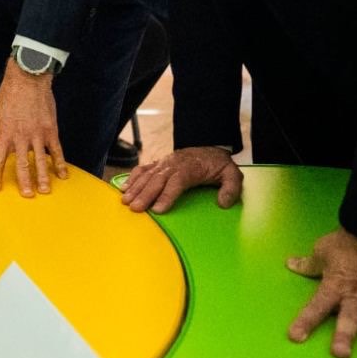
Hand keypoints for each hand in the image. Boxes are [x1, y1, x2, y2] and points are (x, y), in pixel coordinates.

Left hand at [0, 59, 65, 195]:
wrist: (28, 78)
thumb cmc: (10, 95)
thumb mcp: (0, 115)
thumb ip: (4, 133)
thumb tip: (7, 148)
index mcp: (5, 132)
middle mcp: (21, 136)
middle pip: (22, 164)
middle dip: (24, 181)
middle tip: (27, 195)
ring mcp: (37, 134)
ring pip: (41, 160)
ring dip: (43, 177)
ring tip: (45, 191)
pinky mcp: (51, 129)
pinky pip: (56, 150)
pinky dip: (60, 163)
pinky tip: (63, 174)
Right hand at [120, 146, 241, 213]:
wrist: (208, 147)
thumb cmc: (218, 165)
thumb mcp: (232, 174)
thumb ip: (231, 188)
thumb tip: (223, 203)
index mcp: (191, 168)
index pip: (176, 181)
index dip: (167, 195)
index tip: (158, 209)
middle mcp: (173, 164)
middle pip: (157, 179)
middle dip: (145, 194)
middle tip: (135, 208)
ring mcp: (164, 163)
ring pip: (147, 175)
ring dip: (135, 188)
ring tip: (125, 201)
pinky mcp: (158, 163)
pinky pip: (143, 169)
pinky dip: (132, 178)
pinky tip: (124, 188)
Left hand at [286, 227, 356, 357]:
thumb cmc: (350, 239)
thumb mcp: (324, 249)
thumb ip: (309, 263)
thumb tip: (291, 263)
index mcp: (336, 286)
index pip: (316, 306)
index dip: (305, 321)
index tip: (295, 337)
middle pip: (349, 319)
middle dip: (344, 336)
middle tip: (340, 354)